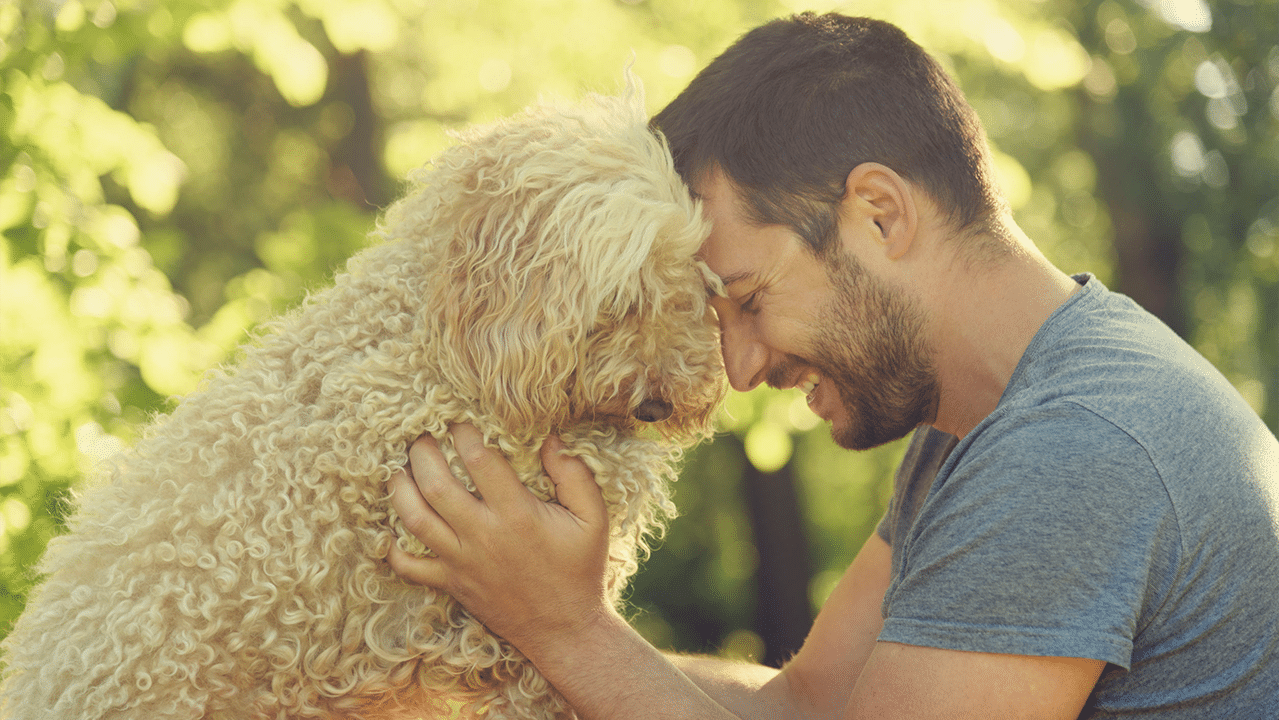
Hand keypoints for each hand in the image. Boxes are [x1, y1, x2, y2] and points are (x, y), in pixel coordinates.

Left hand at [386, 424, 612, 654]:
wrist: (565, 629)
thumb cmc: (580, 570)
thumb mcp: (593, 519)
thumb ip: (574, 476)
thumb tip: (551, 440)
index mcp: (517, 514)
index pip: (480, 461)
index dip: (464, 434)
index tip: (459, 420)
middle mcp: (483, 536)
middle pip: (436, 485)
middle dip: (422, 453)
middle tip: (421, 437)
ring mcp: (462, 562)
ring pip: (414, 520)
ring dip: (400, 490)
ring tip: (399, 470)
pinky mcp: (451, 584)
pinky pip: (409, 566)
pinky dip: (393, 547)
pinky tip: (393, 526)